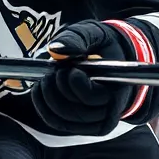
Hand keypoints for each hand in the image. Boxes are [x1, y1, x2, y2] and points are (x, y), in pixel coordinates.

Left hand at [30, 20, 138, 136]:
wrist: (110, 58)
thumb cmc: (102, 45)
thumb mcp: (93, 33)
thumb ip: (76, 38)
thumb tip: (55, 50)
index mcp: (118, 89)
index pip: (91, 97)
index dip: (74, 83)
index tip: (69, 68)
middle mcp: (109, 112)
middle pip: (75, 111)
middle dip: (57, 88)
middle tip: (54, 69)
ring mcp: (95, 122)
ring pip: (63, 119)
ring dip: (47, 97)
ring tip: (48, 76)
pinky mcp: (81, 125)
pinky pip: (57, 122)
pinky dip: (43, 106)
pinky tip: (40, 89)